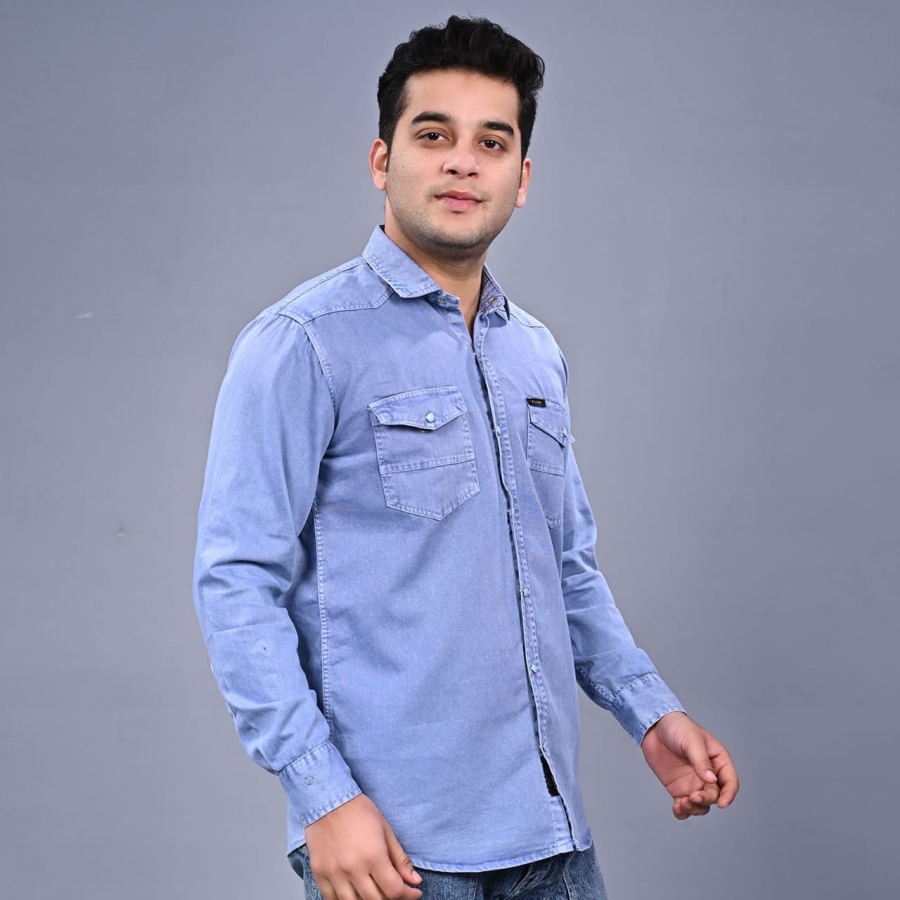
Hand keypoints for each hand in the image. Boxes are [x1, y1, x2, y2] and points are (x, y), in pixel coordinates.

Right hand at [304, 793, 422, 899]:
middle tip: (395, 891)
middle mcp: (353, 868)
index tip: (413, 892)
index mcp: (373, 856)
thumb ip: (400, 859)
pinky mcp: (319, 873)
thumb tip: (414, 881)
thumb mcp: (386, 830)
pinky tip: (354, 894)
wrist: (329, 800)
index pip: (394, 890)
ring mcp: (334, 873)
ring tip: (375, 893)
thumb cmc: (359, 811)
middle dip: (390, 899)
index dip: (408, 895)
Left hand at [641, 711, 738, 819]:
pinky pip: (684, 806)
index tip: (722, 803)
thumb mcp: (692, 740)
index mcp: (718, 761)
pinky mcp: (678, 788)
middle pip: (714, 796)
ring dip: (695, 809)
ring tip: (682, 803)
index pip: (730, 782)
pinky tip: (677, 808)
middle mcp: (708, 775)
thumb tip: (711, 780)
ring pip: (702, 805)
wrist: (654, 727)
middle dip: (706, 800)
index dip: (729, 794)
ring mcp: (693, 783)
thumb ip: (701, 761)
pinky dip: (683, 812)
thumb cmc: (678, 727)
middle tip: (693, 796)